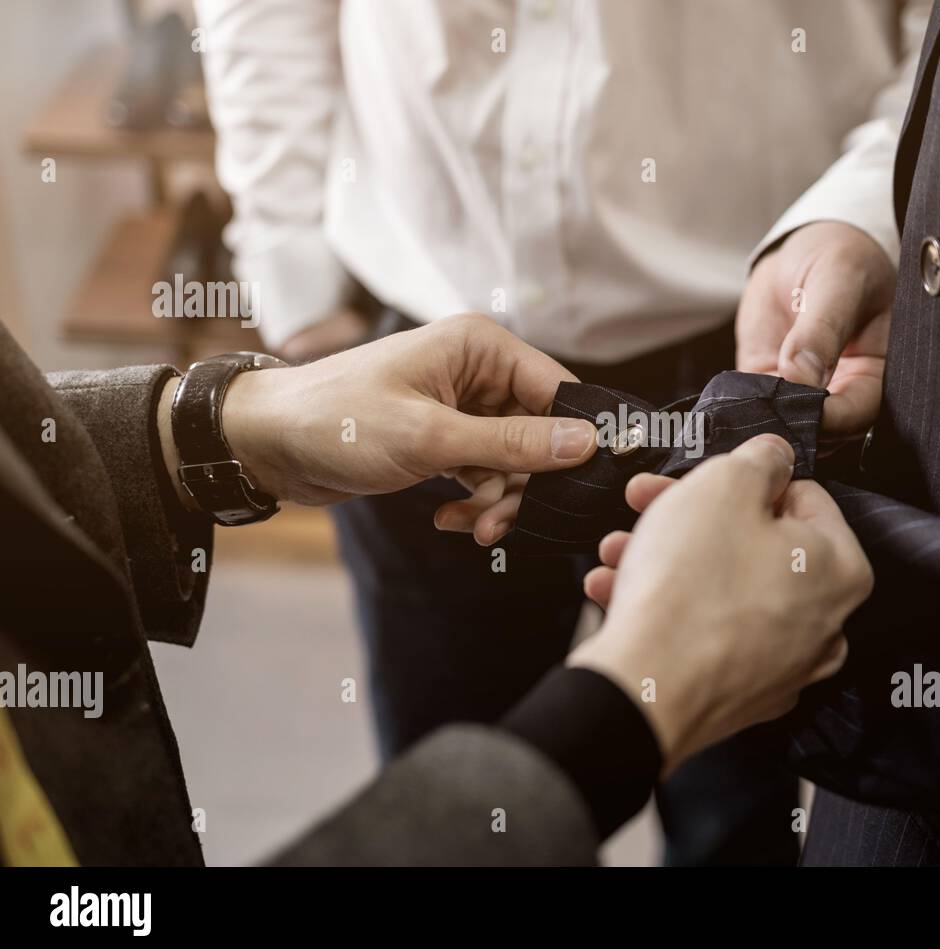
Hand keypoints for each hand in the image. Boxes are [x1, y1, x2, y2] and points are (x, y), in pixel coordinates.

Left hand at [165, 313, 598, 507]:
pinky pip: (485, 474)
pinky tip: (448, 518)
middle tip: (501, 523)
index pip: (559, 391)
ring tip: (470, 526)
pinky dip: (474, 501)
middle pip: (540, 434)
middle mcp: (478, 371)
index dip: (575, 438)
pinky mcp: (446, 439)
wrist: (268, 444)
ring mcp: (462, 407)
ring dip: (498, 501)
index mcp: (481, 347)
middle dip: (524, 483)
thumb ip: (513, 444)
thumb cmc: (339, 421)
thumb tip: (586, 443)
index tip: (584, 486)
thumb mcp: (432, 437)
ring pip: (514, 462)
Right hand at [568, 434, 872, 774]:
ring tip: (620, 549)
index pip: (804, 497)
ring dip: (669, 559)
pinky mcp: (739, 694)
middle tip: (648, 504)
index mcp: (840, 569)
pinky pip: (706, 633)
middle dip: (692, 519)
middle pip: (757, 543)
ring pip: (724, 588)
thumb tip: (773, 456)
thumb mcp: (724, 484)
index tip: (701, 479)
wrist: (642, 691)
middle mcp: (824, 624)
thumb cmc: (688, 591)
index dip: (743, 480)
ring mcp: (783, 666)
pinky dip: (667, 607)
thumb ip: (759, 458)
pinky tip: (620, 591)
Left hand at [736, 221, 893, 437]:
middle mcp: (842, 389)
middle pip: (823, 430)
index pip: (859, 409)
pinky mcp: (768, 385)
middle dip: (796, 426)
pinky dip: (741, 409)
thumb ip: (823, 327)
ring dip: (765, 422)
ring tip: (747, 408)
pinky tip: (731, 402)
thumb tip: (801, 377)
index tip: (808, 410)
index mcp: (875, 370)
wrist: (803, 250)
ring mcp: (803, 392)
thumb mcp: (838, 280)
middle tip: (770, 413)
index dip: (834, 417)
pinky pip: (755, 407)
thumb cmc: (840, 257)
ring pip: (786, 424)